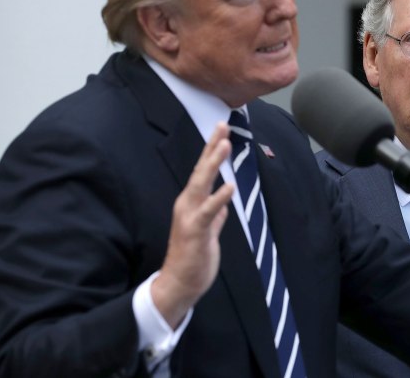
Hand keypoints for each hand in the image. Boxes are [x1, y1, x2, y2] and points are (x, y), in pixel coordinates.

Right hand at [151, 122, 233, 327]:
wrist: (180, 283)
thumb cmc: (193, 257)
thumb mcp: (208, 232)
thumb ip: (215, 217)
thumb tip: (223, 206)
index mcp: (191, 202)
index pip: (203, 171)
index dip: (211, 150)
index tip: (221, 130)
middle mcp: (187, 204)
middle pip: (200, 170)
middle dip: (211, 147)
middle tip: (222, 126)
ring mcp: (190, 216)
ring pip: (201, 184)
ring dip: (213, 164)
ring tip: (224, 145)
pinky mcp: (196, 231)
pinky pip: (209, 212)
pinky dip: (218, 198)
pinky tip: (229, 186)